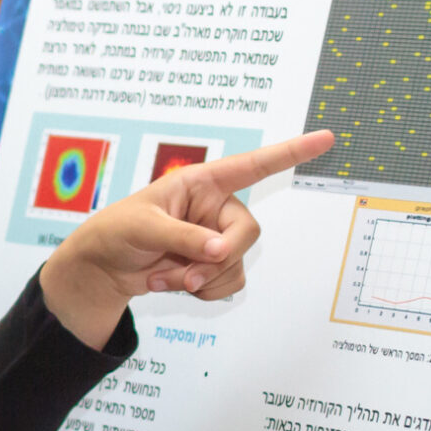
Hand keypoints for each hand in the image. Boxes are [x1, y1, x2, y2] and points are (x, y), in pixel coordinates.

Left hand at [37, 130, 334, 348]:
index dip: (290, 153)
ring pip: (238, 264)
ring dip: (202, 279)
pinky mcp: (214, 266)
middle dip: (219, 258)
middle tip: (189, 273)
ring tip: (165, 275)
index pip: (253, 165)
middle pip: (248, 232)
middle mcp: (216, 208)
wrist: (105, 268)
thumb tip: (219, 251)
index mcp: (202, 182)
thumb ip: (184, 237)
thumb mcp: (145, 227)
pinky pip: (230, 283)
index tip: (326, 139)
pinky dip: (203, 291)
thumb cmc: (118, 231)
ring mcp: (217, 238)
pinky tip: (171, 282)